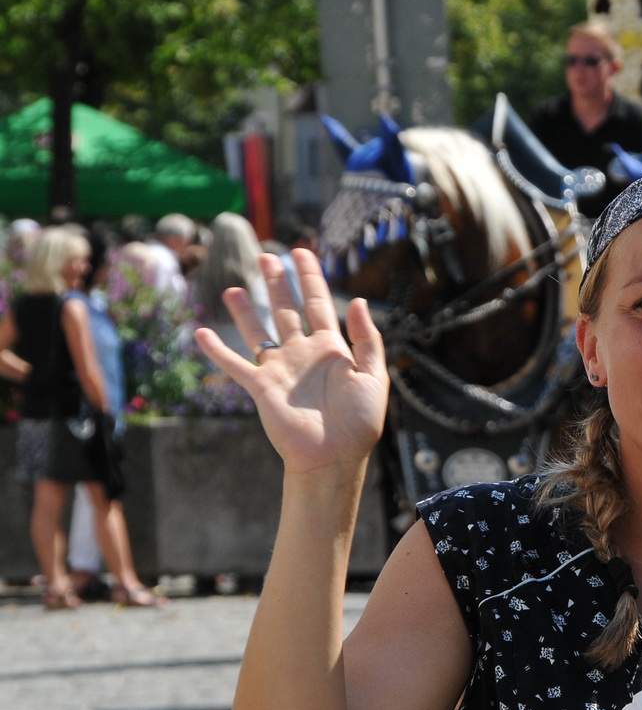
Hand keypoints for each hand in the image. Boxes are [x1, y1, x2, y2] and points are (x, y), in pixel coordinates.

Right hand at [194, 249, 388, 474]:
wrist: (334, 456)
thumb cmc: (359, 422)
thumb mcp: (373, 376)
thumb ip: (366, 339)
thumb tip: (356, 300)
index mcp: (331, 350)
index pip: (318, 304)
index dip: (310, 278)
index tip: (302, 253)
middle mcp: (303, 355)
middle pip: (286, 310)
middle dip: (277, 284)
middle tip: (267, 258)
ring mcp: (280, 369)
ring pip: (258, 332)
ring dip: (245, 311)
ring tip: (234, 288)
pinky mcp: (261, 387)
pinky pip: (235, 364)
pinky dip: (217, 350)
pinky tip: (201, 333)